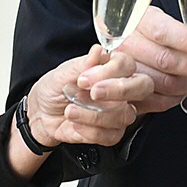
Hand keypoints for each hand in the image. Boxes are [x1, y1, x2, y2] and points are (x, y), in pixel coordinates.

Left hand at [26, 44, 152, 146]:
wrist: (42, 114)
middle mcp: (121, 88)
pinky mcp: (113, 132)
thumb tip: (98, 51)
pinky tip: (76, 124)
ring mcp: (120, 111)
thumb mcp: (62, 73)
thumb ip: (83, 64)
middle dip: (119, 90)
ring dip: (93, 115)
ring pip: (124, 115)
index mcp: (112, 68)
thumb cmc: (55, 88)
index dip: (110, 71)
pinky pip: (112, 135)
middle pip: (143, 86)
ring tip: (71, 110)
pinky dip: (90, 131)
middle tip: (94, 94)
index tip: (84, 78)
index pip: (127, 64)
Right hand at [115, 6, 186, 113]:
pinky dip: (172, 98)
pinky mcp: (123, 89)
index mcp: (140, 19)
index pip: (163, 31)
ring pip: (160, 82)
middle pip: (165, 59)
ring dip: (186, 85)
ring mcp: (120, 67)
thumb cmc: (151, 34)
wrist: (124, 45)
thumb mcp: (172, 22)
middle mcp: (126, 42)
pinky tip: (181, 90)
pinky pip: (152, 99)